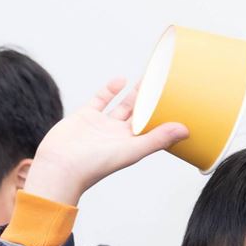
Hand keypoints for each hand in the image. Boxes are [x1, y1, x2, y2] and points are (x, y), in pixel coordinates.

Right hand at [23, 78, 187, 205]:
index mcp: (131, 145)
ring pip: (122, 106)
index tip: (177, 101)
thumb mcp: (131, 150)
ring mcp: (101, 125)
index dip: (164, 116)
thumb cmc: (94, 166)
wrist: (59, 166)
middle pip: (139, 115)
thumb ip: (158, 139)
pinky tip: (121, 80)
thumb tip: (185, 131)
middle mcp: (117, 135)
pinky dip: (110, 90)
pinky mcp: (85, 116)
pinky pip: (101, 100)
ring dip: (133, 94)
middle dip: (151, 102)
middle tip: (164, 85)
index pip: (152, 128)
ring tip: (146, 79)